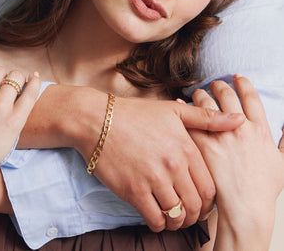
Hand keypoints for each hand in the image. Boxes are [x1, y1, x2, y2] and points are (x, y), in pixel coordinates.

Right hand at [76, 94, 245, 231]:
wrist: (97, 119)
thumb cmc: (134, 114)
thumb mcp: (172, 111)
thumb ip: (206, 118)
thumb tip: (238, 121)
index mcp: (185, 147)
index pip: (210, 187)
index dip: (209, 201)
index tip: (202, 202)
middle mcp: (172, 165)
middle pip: (196, 205)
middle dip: (195, 215)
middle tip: (188, 214)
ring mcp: (152, 179)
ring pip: (177, 215)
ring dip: (177, 222)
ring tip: (173, 217)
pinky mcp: (133, 190)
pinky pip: (154, 218)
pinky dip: (159, 224)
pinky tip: (156, 217)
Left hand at [189, 75, 283, 245]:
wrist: (246, 206)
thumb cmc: (264, 187)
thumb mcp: (282, 162)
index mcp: (259, 129)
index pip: (251, 97)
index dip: (244, 83)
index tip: (238, 77)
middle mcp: (240, 128)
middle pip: (227, 95)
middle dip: (220, 85)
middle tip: (215, 84)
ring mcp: (220, 135)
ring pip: (207, 102)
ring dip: (202, 94)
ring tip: (199, 93)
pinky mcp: (203, 144)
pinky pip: (190, 120)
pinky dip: (184, 109)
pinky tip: (180, 104)